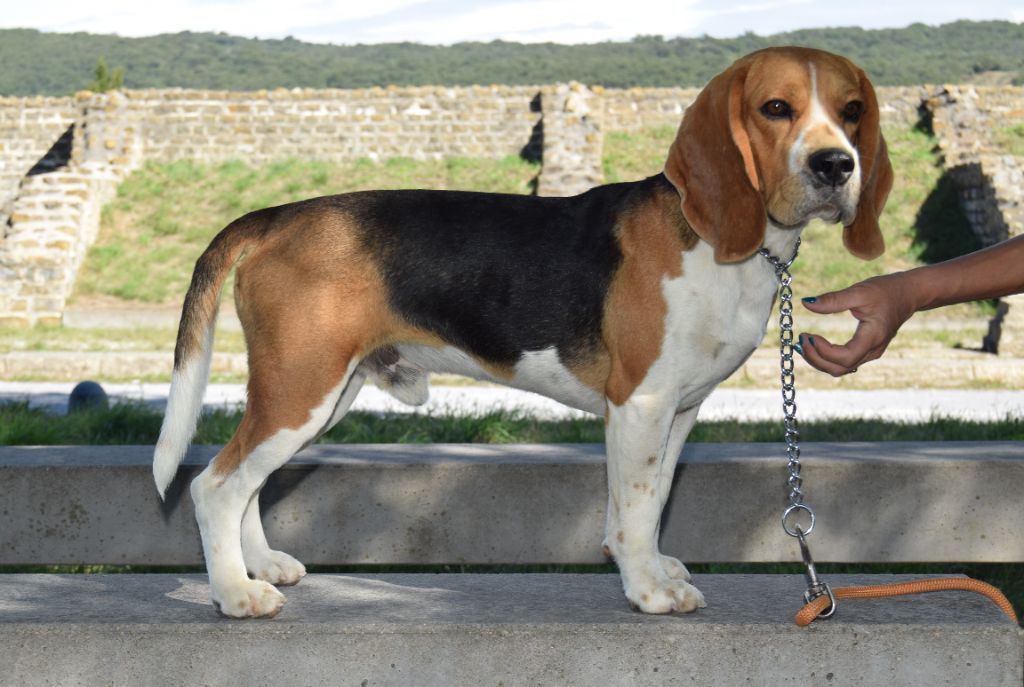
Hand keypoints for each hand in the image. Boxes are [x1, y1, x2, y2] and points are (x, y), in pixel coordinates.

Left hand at [798, 274, 918, 375]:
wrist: (909, 294)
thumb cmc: (886, 290)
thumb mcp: (859, 291)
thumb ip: (833, 300)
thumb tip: (806, 303)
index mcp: (873, 337)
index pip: (845, 357)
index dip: (823, 351)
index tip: (808, 336)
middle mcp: (873, 350)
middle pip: (840, 368)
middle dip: (816, 358)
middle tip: (800, 341)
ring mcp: (871, 353)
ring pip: (841, 369)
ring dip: (820, 360)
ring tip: (804, 344)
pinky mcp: (867, 350)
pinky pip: (845, 363)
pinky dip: (827, 358)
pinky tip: (815, 345)